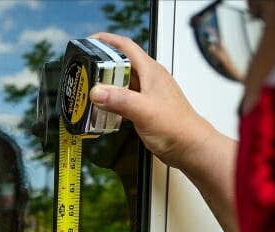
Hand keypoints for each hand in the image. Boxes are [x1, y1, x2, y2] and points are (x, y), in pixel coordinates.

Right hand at [87, 32, 219, 172]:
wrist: (189, 147)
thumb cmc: (177, 128)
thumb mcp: (144, 111)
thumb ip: (119, 100)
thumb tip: (97, 91)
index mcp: (151, 72)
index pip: (126, 47)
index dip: (107, 40)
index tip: (90, 41)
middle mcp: (150, 80)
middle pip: (122, 64)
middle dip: (102, 65)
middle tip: (85, 72)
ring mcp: (148, 94)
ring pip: (123, 82)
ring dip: (107, 85)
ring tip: (90, 91)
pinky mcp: (146, 108)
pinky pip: (125, 99)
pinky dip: (113, 101)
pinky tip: (105, 110)